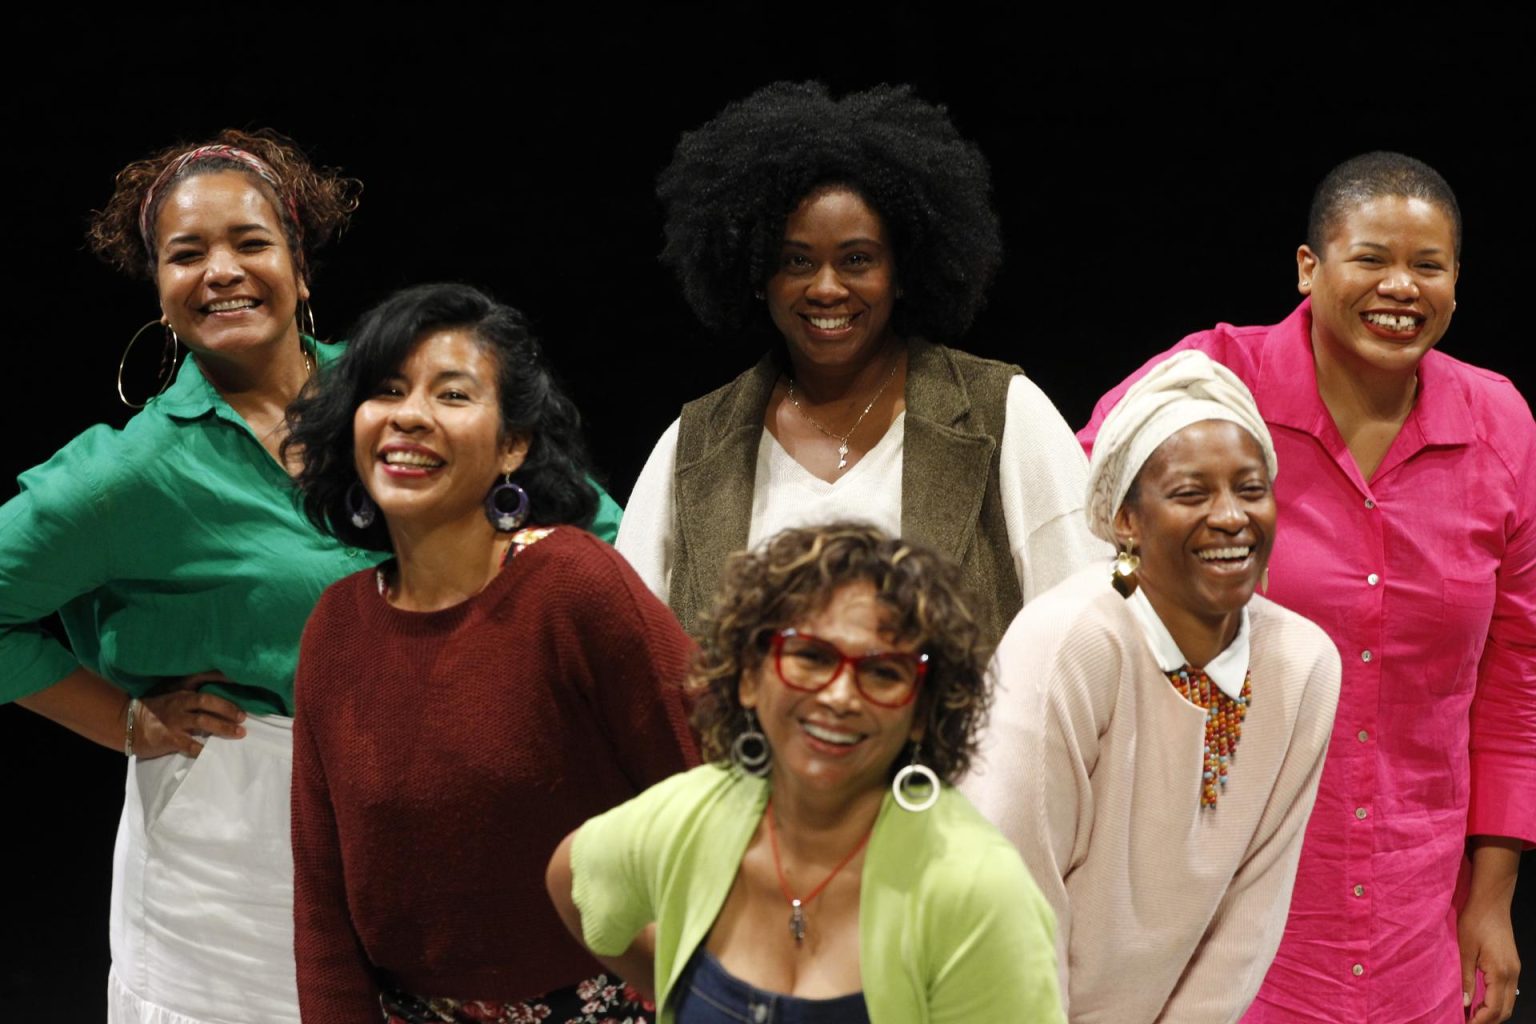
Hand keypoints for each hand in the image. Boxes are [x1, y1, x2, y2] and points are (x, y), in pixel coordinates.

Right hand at [133, 672, 246, 758]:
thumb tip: (217, 685)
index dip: (223, 678)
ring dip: (223, 727)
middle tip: (243, 716)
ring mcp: (174, 721)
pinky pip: (191, 745)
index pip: (204, 679)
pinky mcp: (169, 738)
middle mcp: (179, 703)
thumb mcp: (169, 692)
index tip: (241, 679)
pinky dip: (203, 749)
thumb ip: (190, 690)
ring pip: (203, 722)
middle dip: (228, 708)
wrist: (125, 724)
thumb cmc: (152, 708)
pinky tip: (215, 751)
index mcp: (180, 691)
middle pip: (207, 702)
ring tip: (239, 732)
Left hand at [1459, 837, 1521, 1023]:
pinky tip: (1480, 1000)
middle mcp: (1512, 974)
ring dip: (1492, 1012)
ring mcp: (1514, 969)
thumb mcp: (1464, 950)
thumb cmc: (1475, 920)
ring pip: (1508, 1002)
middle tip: (1467, 1022)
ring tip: (1471, 1015)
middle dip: (1487, 1021)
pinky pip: (1508, 991)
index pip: (1493, 1009)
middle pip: (1504, 1010)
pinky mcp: (1512, 964)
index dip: (1479, 1021)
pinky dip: (1496, 1001)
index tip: (1463, 1023)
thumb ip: (1464, 978)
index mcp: (1499, 972)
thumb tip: (1463, 1003)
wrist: (1491, 901)